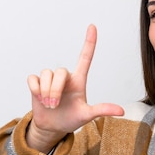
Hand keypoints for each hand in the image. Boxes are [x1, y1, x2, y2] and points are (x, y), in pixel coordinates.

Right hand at [25, 25, 123, 151]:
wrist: (52, 127)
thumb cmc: (71, 119)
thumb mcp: (87, 115)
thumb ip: (102, 111)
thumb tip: (121, 112)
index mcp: (79, 80)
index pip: (85, 57)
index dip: (89, 42)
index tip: (92, 26)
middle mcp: (65, 77)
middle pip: (59, 71)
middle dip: (55, 90)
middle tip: (55, 106)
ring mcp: (50, 79)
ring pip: (46, 74)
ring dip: (46, 92)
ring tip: (50, 105)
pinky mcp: (37, 83)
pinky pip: (33, 79)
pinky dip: (35, 90)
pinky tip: (39, 98)